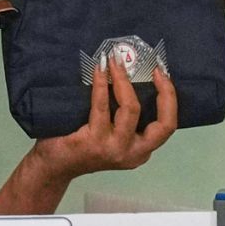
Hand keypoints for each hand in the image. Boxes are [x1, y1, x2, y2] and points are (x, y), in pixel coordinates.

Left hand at [33, 55, 179, 180]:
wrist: (55, 165)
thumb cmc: (84, 145)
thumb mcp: (114, 135)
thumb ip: (126, 115)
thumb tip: (134, 72)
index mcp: (140, 151)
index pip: (167, 125)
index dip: (169, 98)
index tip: (162, 73)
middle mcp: (132, 153)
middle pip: (163, 123)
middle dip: (164, 92)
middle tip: (155, 68)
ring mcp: (113, 149)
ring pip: (130, 108)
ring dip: (123, 80)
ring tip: (114, 60)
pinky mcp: (94, 142)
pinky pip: (102, 105)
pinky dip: (101, 84)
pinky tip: (99, 70)